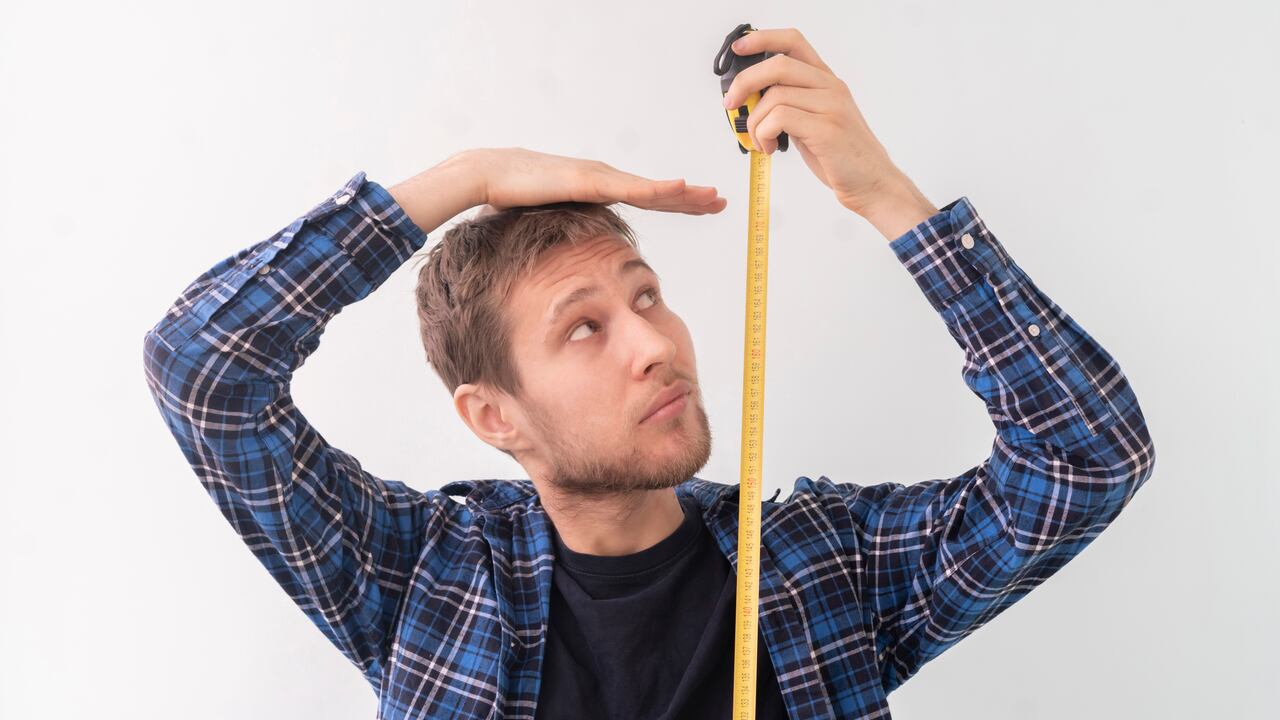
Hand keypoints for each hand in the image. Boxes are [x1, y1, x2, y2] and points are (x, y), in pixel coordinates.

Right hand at [470, 147, 726, 214]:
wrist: (488, 176)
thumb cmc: (512, 198)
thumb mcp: (551, 220)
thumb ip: (568, 231)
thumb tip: (573, 257)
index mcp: (599, 188)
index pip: (647, 197)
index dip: (677, 202)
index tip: (702, 206)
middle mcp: (605, 178)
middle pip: (658, 191)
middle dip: (691, 198)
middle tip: (721, 202)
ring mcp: (600, 177)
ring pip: (652, 189)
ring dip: (685, 193)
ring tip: (712, 197)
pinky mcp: (590, 181)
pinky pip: (631, 189)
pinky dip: (659, 189)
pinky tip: (682, 188)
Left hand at [721, 28, 933, 225]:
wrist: (873, 184)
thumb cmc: (840, 157)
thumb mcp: (813, 122)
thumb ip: (790, 105)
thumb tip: (751, 100)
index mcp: (826, 81)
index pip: (793, 41)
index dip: (762, 39)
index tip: (738, 49)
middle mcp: (831, 87)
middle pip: (778, 65)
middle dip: (744, 83)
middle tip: (730, 105)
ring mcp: (831, 106)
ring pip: (774, 96)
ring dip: (755, 123)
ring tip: (760, 142)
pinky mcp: (827, 129)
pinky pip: (779, 118)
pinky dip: (764, 134)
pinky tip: (770, 149)